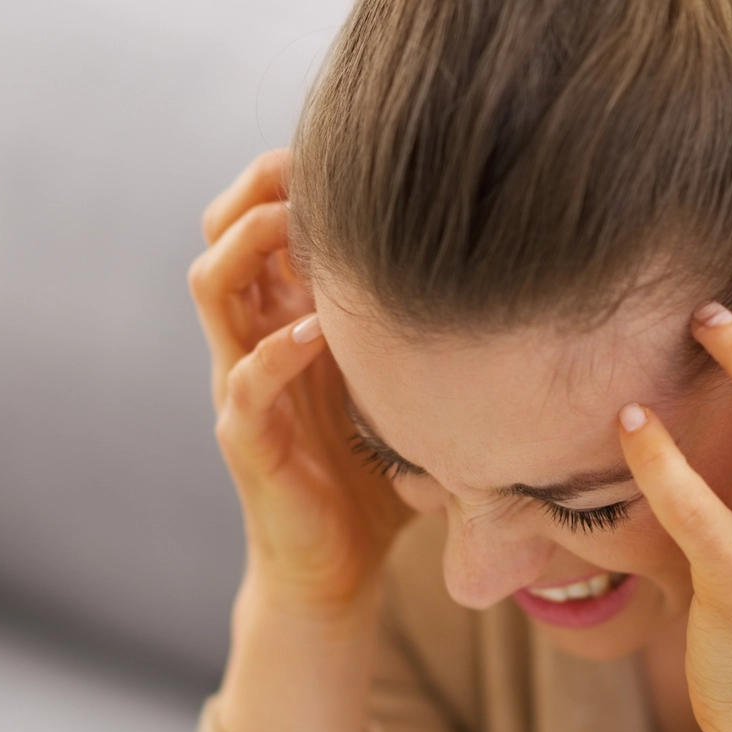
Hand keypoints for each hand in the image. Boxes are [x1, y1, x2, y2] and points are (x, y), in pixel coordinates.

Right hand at [191, 149, 412, 615]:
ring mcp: (241, 386)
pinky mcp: (246, 440)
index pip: (259, 221)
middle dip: (262, 189)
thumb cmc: (376, 478)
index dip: (289, 178)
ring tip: (303, 231)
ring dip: (253, 244)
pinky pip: (244, 381)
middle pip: (222, 230)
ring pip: (212, 285)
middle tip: (313, 174)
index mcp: (284, 320)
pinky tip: (320, 337)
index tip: (347, 160)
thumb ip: (422, 339)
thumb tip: (518, 282)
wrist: (336, 570)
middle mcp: (253, 340)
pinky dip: (277, 352)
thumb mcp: (400, 389)